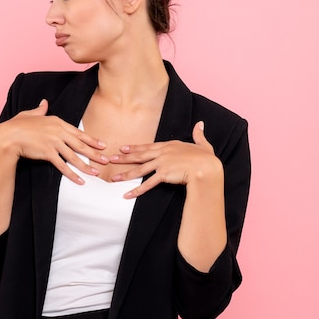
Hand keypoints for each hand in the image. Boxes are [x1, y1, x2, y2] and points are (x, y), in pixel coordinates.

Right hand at [0, 99, 108, 183]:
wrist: (8, 136)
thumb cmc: (17, 125)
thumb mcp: (30, 114)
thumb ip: (40, 110)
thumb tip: (44, 102)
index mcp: (56, 122)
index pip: (78, 132)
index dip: (92, 140)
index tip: (102, 145)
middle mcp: (58, 131)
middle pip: (80, 144)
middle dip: (95, 153)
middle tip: (107, 160)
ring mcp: (53, 142)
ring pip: (74, 156)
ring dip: (87, 166)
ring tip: (96, 173)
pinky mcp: (48, 153)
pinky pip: (63, 165)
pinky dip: (72, 174)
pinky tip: (80, 181)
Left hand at [109, 121, 223, 197]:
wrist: (207, 168)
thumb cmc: (206, 159)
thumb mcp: (202, 144)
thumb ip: (199, 135)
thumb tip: (200, 124)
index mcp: (170, 145)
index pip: (148, 146)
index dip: (135, 148)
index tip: (123, 148)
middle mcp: (163, 153)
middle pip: (140, 156)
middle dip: (124, 158)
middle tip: (111, 159)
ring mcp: (162, 163)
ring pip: (140, 169)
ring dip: (125, 174)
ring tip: (114, 177)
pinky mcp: (163, 175)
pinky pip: (147, 184)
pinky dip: (137, 190)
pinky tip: (127, 194)